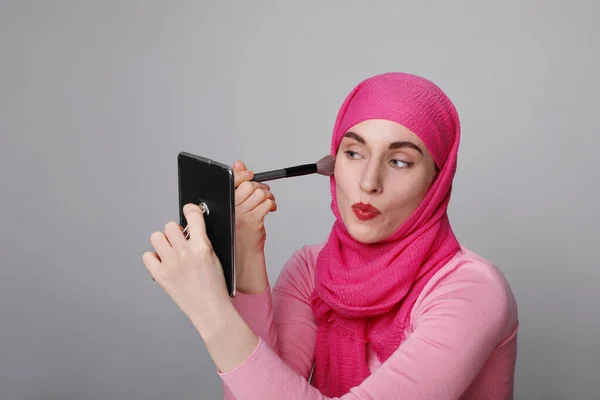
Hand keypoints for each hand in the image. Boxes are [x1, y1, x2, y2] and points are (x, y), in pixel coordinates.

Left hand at [142, 203, 232, 338]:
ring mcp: (170, 264)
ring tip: (171, 251)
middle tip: (181, 242)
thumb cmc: (216, 286)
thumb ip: (202, 241)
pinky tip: (164, 263)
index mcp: (202, 247)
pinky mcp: (160, 275)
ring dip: (163, 242)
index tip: (189, 210)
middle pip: (170, 226)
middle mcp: (185, 253)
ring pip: (156, 237)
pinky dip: (154, 258)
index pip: (193, 215)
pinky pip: (147, 255)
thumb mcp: (216, 257)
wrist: (209, 309)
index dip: (191, 209)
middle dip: (176, 232)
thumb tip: (189, 228)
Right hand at [233, 161, 277, 256]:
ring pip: (260, 194)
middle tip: (263, 193)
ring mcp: (242, 214)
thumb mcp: (234, 207)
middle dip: (260, 187)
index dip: (244, 174)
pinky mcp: (253, 220)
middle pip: (250, 185)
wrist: (242, 253)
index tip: (250, 175)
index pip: (233, 180)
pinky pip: (267, 204)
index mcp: (224, 202)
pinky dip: (272, 205)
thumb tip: (239, 164)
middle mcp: (231, 208)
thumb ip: (237, 184)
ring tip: (267, 201)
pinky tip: (270, 209)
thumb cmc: (238, 231)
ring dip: (268, 196)